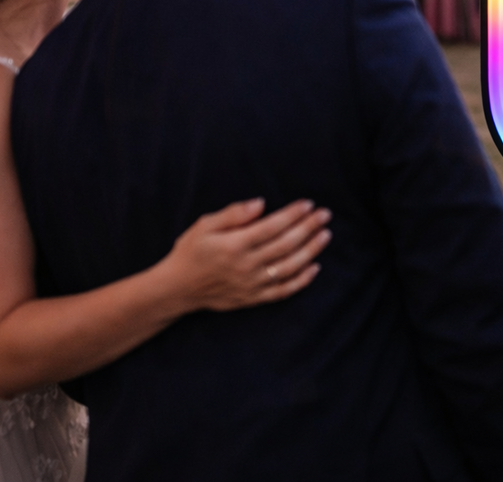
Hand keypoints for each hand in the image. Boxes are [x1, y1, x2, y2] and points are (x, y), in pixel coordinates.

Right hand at [162, 198, 331, 311]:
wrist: (178, 288)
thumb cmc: (191, 251)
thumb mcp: (204, 225)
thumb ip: (233, 214)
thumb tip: (260, 203)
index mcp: (234, 245)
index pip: (272, 226)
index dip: (293, 214)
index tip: (309, 204)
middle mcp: (246, 266)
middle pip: (285, 245)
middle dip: (308, 228)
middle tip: (325, 214)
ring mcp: (252, 284)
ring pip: (289, 267)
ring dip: (311, 251)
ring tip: (325, 235)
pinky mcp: (253, 298)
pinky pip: (283, 291)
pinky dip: (302, 281)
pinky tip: (315, 267)